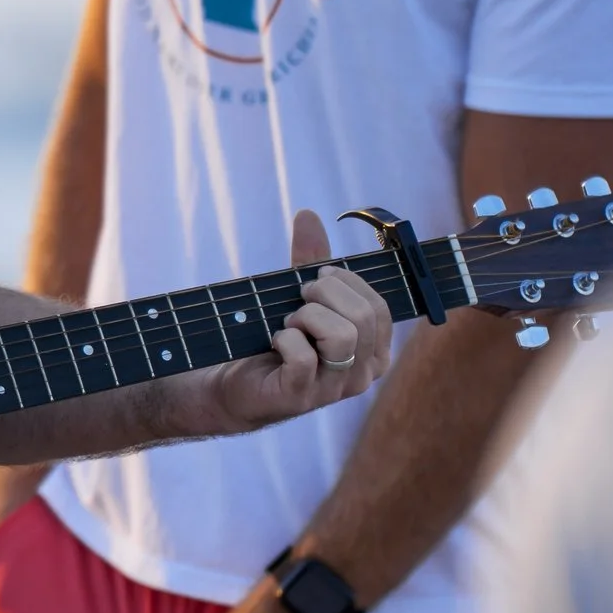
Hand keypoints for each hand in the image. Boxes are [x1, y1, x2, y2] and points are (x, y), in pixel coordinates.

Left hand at [172, 207, 391, 441]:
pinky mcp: (300, 398)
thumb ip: (310, 259)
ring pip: (343, 337)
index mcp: (373, 351)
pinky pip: (304, 358)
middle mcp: (363, 374)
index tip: (317, 278)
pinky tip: (274, 340)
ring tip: (289, 321)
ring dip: (308, 317)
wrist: (233, 383)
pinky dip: (285, 339)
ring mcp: (334, 390)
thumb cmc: (274, 339)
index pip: (379, 307)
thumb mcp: (298, 296)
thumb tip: (308, 215)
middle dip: (326, 294)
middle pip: (363, 317)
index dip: (347, 283)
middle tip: (298, 297)